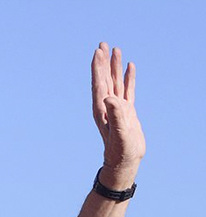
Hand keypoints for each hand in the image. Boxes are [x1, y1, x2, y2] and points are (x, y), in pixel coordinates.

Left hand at [91, 42, 145, 187]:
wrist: (124, 161)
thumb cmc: (121, 150)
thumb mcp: (119, 132)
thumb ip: (115, 115)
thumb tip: (109, 98)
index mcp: (102, 109)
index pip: (99, 84)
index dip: (97, 68)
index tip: (97, 52)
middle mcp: (106, 106)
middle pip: (104, 79)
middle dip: (102, 62)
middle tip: (102, 44)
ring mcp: (116, 108)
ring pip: (115, 82)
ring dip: (114, 66)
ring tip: (115, 49)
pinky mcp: (126, 111)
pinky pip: (126, 90)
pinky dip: (127, 77)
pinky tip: (129, 67)